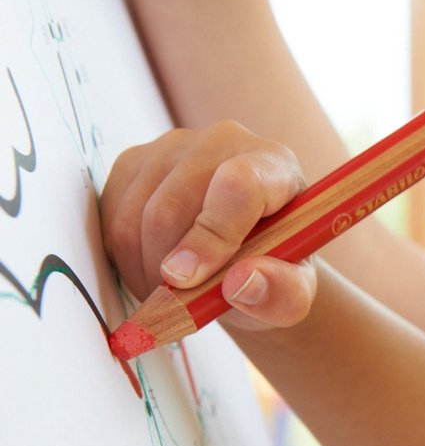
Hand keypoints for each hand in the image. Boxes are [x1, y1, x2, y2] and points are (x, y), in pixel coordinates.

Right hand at [100, 121, 315, 330]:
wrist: (245, 254)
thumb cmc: (273, 270)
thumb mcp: (293, 294)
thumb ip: (283, 293)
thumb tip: (244, 283)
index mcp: (274, 165)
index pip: (237, 185)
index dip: (211, 236)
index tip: (189, 281)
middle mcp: (223, 142)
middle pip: (171, 207)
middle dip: (167, 270)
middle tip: (179, 302)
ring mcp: (173, 146)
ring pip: (134, 216)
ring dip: (143, 269)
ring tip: (171, 291)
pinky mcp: (134, 161)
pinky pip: (110, 216)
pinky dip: (124, 256)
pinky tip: (152, 269)